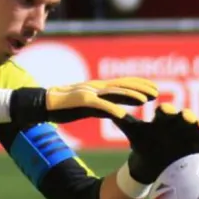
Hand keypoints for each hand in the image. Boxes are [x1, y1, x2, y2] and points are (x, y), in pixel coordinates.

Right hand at [42, 77, 157, 122]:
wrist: (42, 104)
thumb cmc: (63, 107)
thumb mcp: (88, 107)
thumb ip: (103, 108)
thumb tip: (119, 112)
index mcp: (97, 88)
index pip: (122, 84)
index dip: (138, 86)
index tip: (153, 90)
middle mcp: (95, 86)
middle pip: (122, 85)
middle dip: (140, 87)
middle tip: (156, 92)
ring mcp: (89, 92)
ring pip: (115, 92)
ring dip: (131, 95)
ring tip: (146, 99)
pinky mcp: (81, 100)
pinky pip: (100, 105)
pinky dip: (112, 108)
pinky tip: (123, 114)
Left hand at [114, 104, 198, 183]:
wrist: (150, 164)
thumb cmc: (141, 143)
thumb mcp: (133, 131)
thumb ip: (122, 120)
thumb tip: (102, 105)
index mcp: (162, 119)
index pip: (165, 112)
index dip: (165, 110)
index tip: (163, 110)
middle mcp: (177, 124)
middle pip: (184, 117)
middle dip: (186, 117)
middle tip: (186, 117)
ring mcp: (188, 135)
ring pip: (196, 129)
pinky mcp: (194, 147)